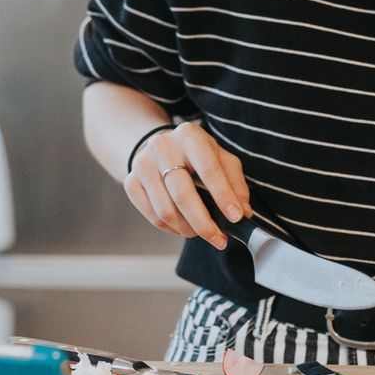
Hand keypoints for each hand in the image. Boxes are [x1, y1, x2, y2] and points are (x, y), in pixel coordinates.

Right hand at [124, 121, 250, 248]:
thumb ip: (235, 184)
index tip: (235, 218)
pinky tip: (184, 226)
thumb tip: (243, 212)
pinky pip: (153, 216)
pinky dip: (172, 228)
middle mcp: (162, 147)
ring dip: (188, 229)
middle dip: (204, 223)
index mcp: (190, 135)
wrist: (160, 147)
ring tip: (202, 231)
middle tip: (219, 239)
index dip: (223, 196)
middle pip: (182, 194)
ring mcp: (143, 164)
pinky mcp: (131, 182)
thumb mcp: (221, 159)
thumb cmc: (197, 155)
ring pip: (166, 210)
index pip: (209, 169)